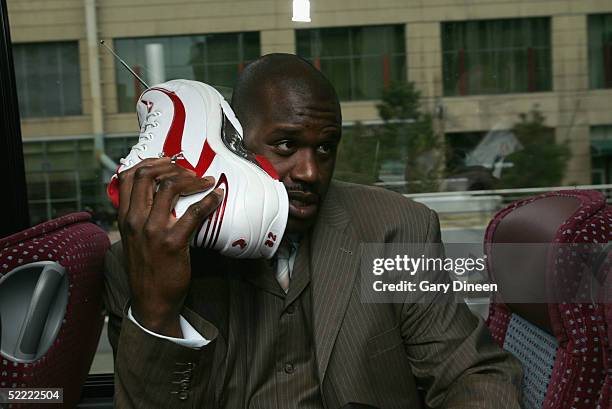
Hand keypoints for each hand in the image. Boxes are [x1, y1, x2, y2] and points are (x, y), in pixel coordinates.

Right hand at [117, 157, 222, 336]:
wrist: (151, 301)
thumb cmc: (147, 269)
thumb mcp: (133, 239)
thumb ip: (139, 216)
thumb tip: (157, 194)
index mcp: (124, 218)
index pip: (127, 177)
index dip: (149, 162)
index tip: (167, 161)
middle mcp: (135, 220)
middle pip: (146, 175)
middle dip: (171, 166)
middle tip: (189, 171)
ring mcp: (152, 230)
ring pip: (170, 187)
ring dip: (192, 179)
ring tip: (205, 181)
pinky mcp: (172, 242)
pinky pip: (194, 212)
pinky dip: (209, 199)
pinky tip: (217, 196)